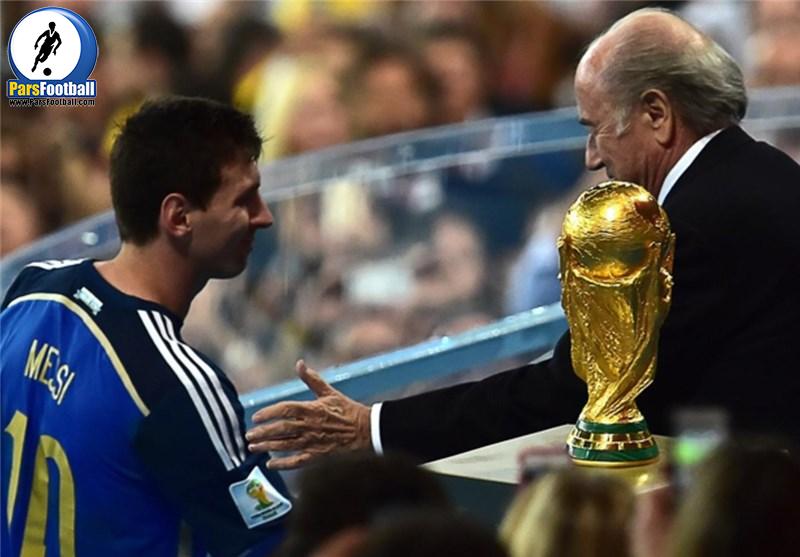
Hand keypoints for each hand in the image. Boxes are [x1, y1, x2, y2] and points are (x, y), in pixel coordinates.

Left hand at [246, 360, 371, 468]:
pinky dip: (282, 464)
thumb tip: (299, 363)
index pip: (284, 409)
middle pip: (280, 429)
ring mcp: (313, 442)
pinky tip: (270, 464)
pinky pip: (296, 461)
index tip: (255, 417)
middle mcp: (309, 426)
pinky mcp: (317, 455)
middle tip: (248, 435)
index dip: (268, 413)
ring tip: (253, 448)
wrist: (366, 431)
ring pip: (285, 445)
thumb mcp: (329, 392)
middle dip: (262, 432)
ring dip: (267, 447)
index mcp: (311, 409)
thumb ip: (312, 379)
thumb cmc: (347, 410)